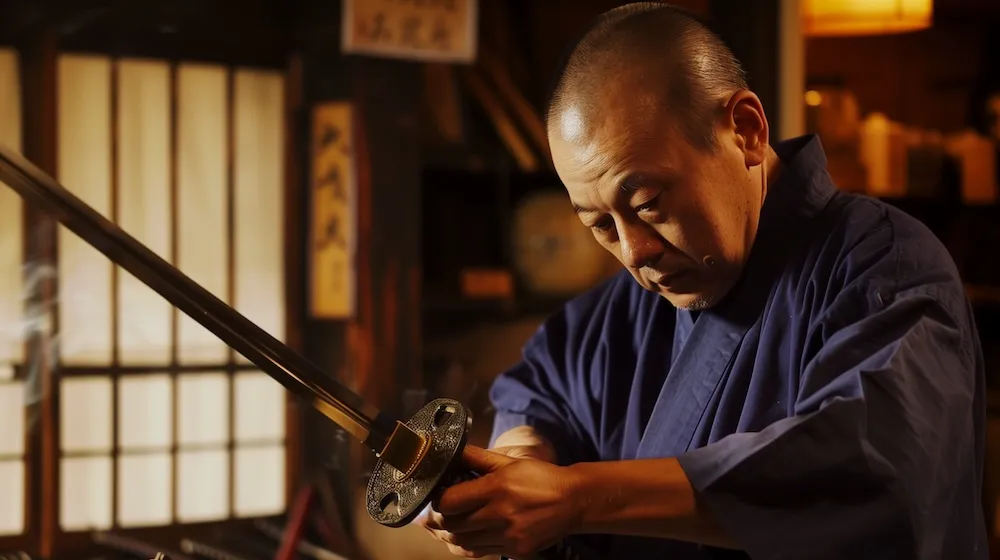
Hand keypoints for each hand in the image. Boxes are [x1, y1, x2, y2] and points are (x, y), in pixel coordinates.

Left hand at [418, 445, 584, 558]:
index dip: (436, 500)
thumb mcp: (509, 462)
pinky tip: (462, 537)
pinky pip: (480, 552)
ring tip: (443, 525)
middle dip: (438, 520)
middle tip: (434, 513)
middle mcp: (500, 515)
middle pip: (452, 525)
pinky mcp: (514, 550)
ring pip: (462, 543)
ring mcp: (507, 536)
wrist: (573, 501)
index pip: (450, 502)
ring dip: (448, 535)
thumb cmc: (541, 478)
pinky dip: (466, 546)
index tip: (436, 495)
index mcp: (497, 488)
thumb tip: (452, 451)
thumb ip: (478, 458)